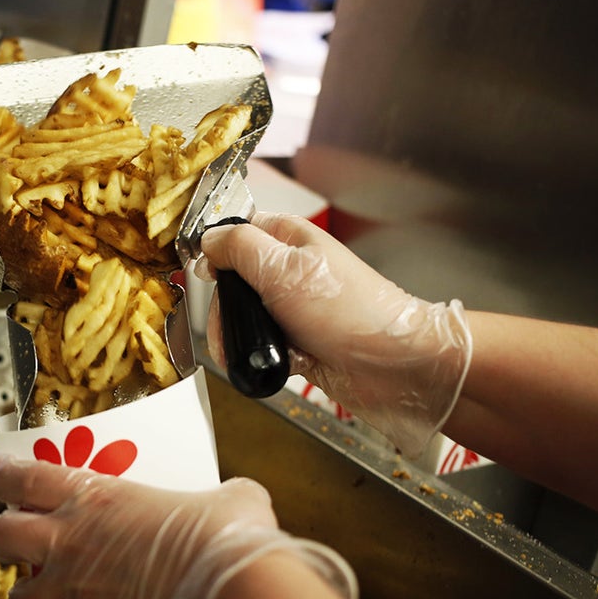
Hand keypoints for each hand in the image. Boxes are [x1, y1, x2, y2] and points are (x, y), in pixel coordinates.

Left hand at [0, 452, 356, 598]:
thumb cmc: (225, 545)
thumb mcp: (230, 501)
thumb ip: (220, 494)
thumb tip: (238, 497)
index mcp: (95, 498)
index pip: (18, 476)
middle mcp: (71, 544)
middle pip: (2, 535)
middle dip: (3, 535)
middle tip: (16, 534)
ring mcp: (75, 595)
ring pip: (19, 596)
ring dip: (28, 591)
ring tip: (47, 590)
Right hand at [197, 212, 472, 456]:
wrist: (395, 365)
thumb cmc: (351, 311)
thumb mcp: (283, 268)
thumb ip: (238, 248)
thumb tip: (207, 241)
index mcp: (289, 240)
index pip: (236, 233)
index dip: (215, 252)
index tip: (202, 273)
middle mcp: (290, 272)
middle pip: (233, 283)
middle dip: (224, 309)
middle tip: (228, 326)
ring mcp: (294, 309)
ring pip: (244, 319)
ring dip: (240, 338)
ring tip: (248, 351)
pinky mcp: (299, 343)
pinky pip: (262, 348)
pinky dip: (261, 358)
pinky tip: (273, 363)